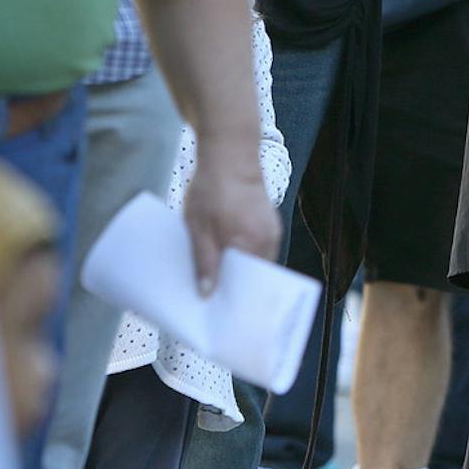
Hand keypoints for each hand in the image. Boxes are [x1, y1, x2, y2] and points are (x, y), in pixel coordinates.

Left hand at [180, 137, 280, 295]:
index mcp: (252, 244)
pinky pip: (257, 249)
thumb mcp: (198, 226)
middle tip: (213, 301)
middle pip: (253, 278)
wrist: (230, 151)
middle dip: (235, 290)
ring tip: (216, 280)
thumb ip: (204, 261)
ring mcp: (271, 231)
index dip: (234, 302)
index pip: (249, 288)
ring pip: (255, 263)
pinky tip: (224, 256)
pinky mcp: (268, 222)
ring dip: (238, 272)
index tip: (220, 316)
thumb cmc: (212, 186)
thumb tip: (207, 293)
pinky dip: (242, 256)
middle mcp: (268, 240)